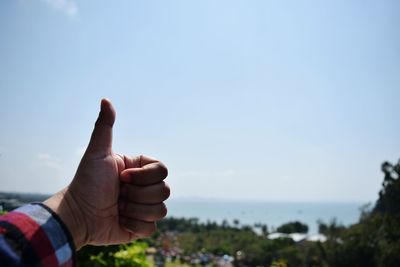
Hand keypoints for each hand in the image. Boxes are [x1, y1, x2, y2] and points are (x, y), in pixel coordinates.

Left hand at [44, 99, 169, 248]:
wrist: (78, 215)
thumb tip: (105, 99)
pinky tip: (119, 220)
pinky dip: (133, 225)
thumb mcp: (96, 153)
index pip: (162, 170)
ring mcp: (144, 207)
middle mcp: (145, 187)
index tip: (121, 177)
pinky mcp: (141, 226)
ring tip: (118, 207)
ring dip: (135, 210)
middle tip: (118, 194)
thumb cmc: (86, 182)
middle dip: (137, 195)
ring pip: (161, 210)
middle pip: (165, 191)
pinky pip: (152, 228)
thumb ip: (104, 127)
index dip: (143, 176)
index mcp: (140, 169)